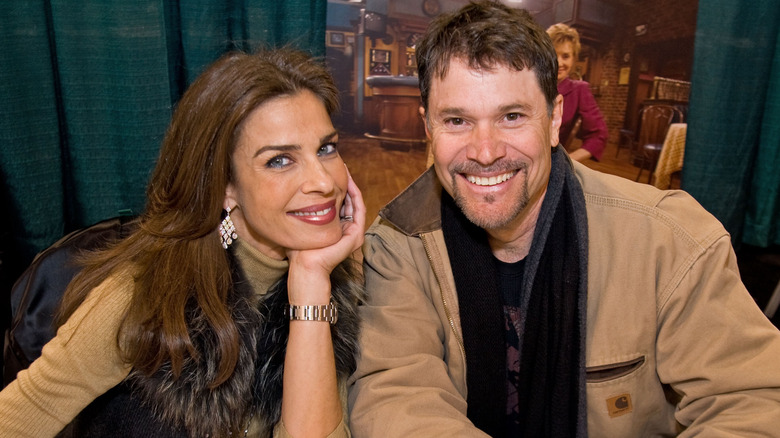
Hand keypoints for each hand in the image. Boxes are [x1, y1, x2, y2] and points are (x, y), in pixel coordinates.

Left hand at [285, 166, 364, 303]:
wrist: (305, 266)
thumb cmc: (299, 249)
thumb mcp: (301, 224)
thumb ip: (302, 211)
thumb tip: (292, 194)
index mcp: (337, 227)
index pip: (340, 202)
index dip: (337, 186)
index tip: (330, 170)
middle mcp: (348, 229)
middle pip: (349, 200)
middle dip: (345, 182)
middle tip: (341, 164)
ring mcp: (354, 232)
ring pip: (356, 202)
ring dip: (351, 184)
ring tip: (345, 169)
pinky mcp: (356, 235)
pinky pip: (359, 209)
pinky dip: (355, 194)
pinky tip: (348, 181)